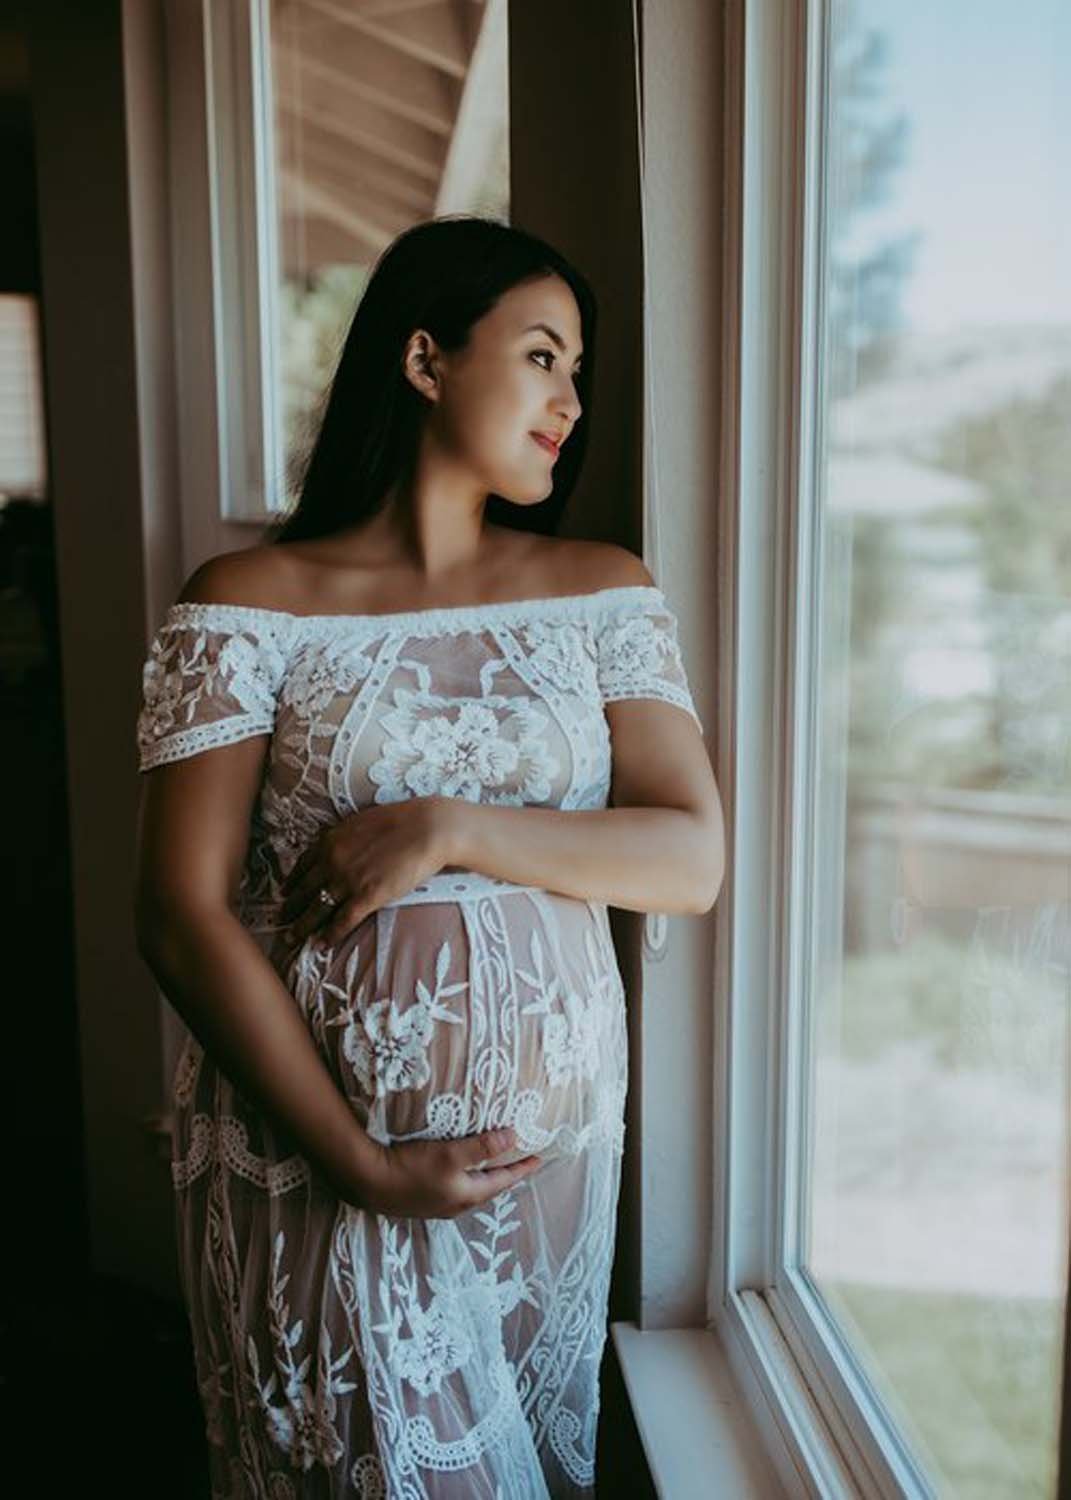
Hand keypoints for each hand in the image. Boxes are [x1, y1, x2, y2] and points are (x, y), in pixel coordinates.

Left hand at [279, 796, 459, 945]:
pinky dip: (330, 934)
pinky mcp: (368, 896)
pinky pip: (343, 920)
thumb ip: (343, 837)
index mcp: (330, 841)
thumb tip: (336, 845)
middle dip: (290, 908)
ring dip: (302, 927)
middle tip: (279, 921)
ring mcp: (348, 880)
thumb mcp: (360, 823)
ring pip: (317, 909)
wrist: (426, 828)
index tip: (285, 894)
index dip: (291, 884)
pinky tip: (321, 944)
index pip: (302, 867)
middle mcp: (332, 862)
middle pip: (304, 891)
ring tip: (292, 939)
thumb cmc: (400, 821)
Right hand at [354, 1127, 541, 1218]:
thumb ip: (483, 1147)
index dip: (522, 1168)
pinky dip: (466, 1178)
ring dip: (486, 1177)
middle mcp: (455, 1205)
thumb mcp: (451, 1154)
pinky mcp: (421, 1199)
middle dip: (506, 1175)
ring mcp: (437, 1205)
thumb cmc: (411, 1167)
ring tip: (494, 1165)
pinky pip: (455, 1189)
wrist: (368, 1181)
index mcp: (468, 1195)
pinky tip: (458, 1172)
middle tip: (520, 1162)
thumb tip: (514, 1138)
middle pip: (489, 1188)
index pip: (504, 1180)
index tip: (539, 1158)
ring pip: (471, 1190)